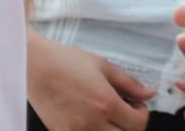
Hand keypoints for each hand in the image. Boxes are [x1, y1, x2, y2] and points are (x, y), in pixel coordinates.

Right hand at [27, 32, 154, 130]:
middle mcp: (93, 123)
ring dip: (112, 130)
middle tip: (124, 111)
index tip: (137, 105)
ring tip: (106, 115)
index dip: (142, 115)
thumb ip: (129, 83)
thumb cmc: (68, 61)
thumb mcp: (102, 66)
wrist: (35, 66)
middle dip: (129, 125)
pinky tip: (89, 119)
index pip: (138, 125)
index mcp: (106, 104)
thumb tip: (150, 93)